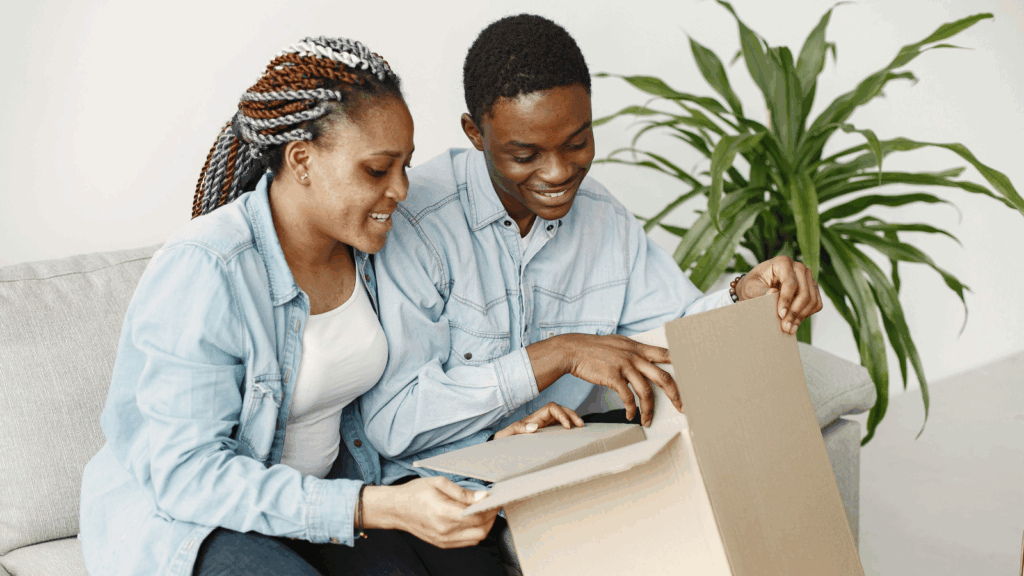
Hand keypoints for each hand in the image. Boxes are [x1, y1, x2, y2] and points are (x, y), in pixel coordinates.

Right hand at [361, 477, 496, 548]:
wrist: (395, 509)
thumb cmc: (415, 492)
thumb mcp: (439, 483)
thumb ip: (463, 492)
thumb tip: (482, 497)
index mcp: (443, 513)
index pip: (477, 516)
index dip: (491, 508)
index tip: (497, 499)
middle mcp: (445, 530)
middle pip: (481, 530)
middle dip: (491, 518)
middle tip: (492, 505)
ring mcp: (443, 540)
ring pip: (476, 539)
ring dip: (485, 526)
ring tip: (484, 512)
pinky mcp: (442, 544)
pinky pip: (466, 542)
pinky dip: (475, 532)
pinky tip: (473, 520)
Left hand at [493, 402, 584, 439]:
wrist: (503, 447)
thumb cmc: (506, 440)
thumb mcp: (509, 433)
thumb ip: (519, 428)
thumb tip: (534, 427)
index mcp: (535, 417)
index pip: (552, 408)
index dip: (562, 414)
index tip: (567, 426)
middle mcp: (542, 419)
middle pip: (561, 409)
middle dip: (572, 414)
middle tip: (581, 425)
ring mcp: (546, 425)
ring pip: (563, 416)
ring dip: (573, 419)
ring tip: (582, 427)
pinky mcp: (549, 433)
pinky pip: (561, 426)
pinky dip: (570, 426)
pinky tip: (576, 433)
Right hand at [528, 334, 682, 426]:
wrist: (574, 349)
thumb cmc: (595, 348)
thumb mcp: (618, 343)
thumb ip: (633, 351)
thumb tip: (644, 358)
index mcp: (638, 347)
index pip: (666, 354)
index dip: (680, 366)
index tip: (691, 378)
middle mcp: (635, 356)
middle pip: (663, 377)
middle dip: (676, 395)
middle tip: (682, 407)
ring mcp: (624, 366)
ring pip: (646, 391)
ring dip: (649, 409)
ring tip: (648, 420)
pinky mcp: (613, 376)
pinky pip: (628, 397)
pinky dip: (631, 409)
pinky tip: (630, 415)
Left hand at [736, 255, 822, 334]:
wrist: (757, 286)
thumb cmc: (753, 285)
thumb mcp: (751, 288)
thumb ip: (761, 291)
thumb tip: (773, 294)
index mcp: (783, 262)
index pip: (790, 283)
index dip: (786, 300)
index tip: (780, 314)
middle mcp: (799, 267)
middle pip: (804, 292)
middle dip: (794, 312)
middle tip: (785, 326)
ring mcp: (807, 278)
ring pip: (812, 300)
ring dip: (801, 316)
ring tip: (789, 328)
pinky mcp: (812, 288)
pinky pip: (816, 304)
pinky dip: (807, 315)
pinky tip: (795, 322)